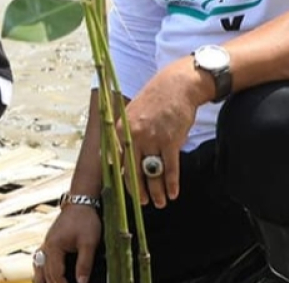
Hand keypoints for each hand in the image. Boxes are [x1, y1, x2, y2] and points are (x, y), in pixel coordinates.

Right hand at [34, 204, 101, 282]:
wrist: (80, 203)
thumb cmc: (85, 220)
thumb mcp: (89, 243)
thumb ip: (85, 264)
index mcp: (54, 247)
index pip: (55, 274)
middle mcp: (46, 247)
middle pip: (45, 273)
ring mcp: (46, 244)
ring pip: (38, 267)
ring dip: (43, 280)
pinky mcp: (50, 242)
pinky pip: (40, 260)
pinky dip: (42, 270)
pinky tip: (46, 276)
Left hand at [121, 58, 204, 208]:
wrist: (176, 86)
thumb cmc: (154, 101)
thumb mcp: (131, 114)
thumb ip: (123, 135)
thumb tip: (112, 158)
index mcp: (121, 130)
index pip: (116, 161)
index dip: (121, 179)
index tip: (124, 191)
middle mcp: (134, 136)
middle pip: (133, 171)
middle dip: (138, 191)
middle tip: (142, 203)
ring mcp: (152, 139)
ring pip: (152, 173)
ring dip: (157, 191)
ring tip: (160, 203)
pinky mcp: (171, 140)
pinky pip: (170, 168)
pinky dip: (172, 183)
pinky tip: (173, 193)